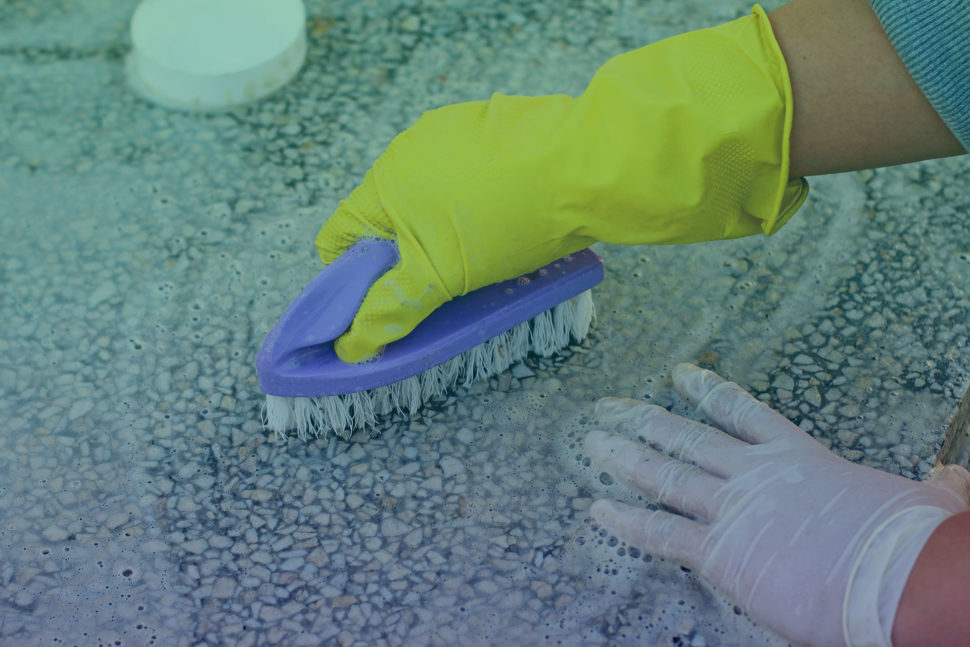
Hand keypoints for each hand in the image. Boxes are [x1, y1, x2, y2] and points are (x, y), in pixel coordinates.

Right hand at [316, 6, 806, 361]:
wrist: (587, 166)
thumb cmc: (509, 221)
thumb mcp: (444, 276)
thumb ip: (392, 308)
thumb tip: (351, 345)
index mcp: (383, 186)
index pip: (336, 240)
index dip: (349, 281)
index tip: (379, 304)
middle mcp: (405, 152)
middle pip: (382, 221)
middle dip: (403, 257)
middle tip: (441, 284)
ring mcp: (446, 134)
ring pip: (424, 199)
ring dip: (438, 229)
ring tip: (482, 251)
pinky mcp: (485, 126)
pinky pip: (460, 175)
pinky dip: (469, 201)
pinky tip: (504, 217)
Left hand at [586, 363, 969, 645]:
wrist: (897, 577)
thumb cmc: (912, 542)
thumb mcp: (925, 502)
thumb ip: (932, 488)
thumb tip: (956, 482)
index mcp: (797, 456)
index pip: (743, 413)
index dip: (707, 391)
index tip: (680, 373)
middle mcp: (755, 473)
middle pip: (688, 437)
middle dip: (645, 420)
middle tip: (609, 406)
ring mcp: (733, 508)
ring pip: (666, 475)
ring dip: (626, 457)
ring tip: (593, 442)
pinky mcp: (720, 551)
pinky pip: (661, 533)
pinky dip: (626, 520)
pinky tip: (597, 508)